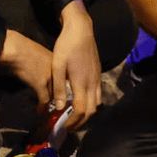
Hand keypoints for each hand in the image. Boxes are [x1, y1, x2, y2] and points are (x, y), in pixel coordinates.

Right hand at [0, 29, 58, 106]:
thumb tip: (42, 71)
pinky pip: (45, 99)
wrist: (16, 49)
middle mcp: (57, 69)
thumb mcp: (39, 53)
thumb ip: (44, 62)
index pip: (64, 76)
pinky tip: (40, 111)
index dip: (62, 85)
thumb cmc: (22, 48)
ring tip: (49, 110)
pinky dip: (42, 107)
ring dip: (52, 104)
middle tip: (57, 105)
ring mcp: (50, 77)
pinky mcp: (41, 84)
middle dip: (59, 97)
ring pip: (55, 94)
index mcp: (57, 60)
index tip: (61, 92)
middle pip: (61, 86)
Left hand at [49, 0, 104, 120]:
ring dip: (87, 114)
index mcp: (82, 82)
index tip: (63, 126)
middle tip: (69, 126)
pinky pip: (98, 95)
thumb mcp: (57, 66)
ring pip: (97, 104)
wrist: (81, 30)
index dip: (73, 122)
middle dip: (81, 122)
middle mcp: (93, 83)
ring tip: (75, 117)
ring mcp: (98, 78)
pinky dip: (91, 104)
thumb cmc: (66, 46)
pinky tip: (82, 102)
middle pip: (92, 111)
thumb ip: (59, 88)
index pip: (81, 110)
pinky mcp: (98, 74)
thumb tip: (60, 108)